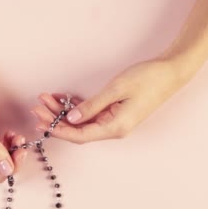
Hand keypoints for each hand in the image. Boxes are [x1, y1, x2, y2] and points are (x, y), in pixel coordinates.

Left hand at [32, 58, 187, 143]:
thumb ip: (92, 106)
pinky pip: (90, 114)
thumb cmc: (148, 79)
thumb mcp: (117, 89)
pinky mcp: (115, 113)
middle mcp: (114, 129)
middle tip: (37, 108)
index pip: (80, 136)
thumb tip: (71, 119)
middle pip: (78, 130)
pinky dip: (75, 108)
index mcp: (115, 128)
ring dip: (62, 112)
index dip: (59, 130)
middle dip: (55, 120)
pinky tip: (60, 100)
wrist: (171, 72)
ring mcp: (114, 122)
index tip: (42, 123)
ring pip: (82, 122)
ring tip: (44, 101)